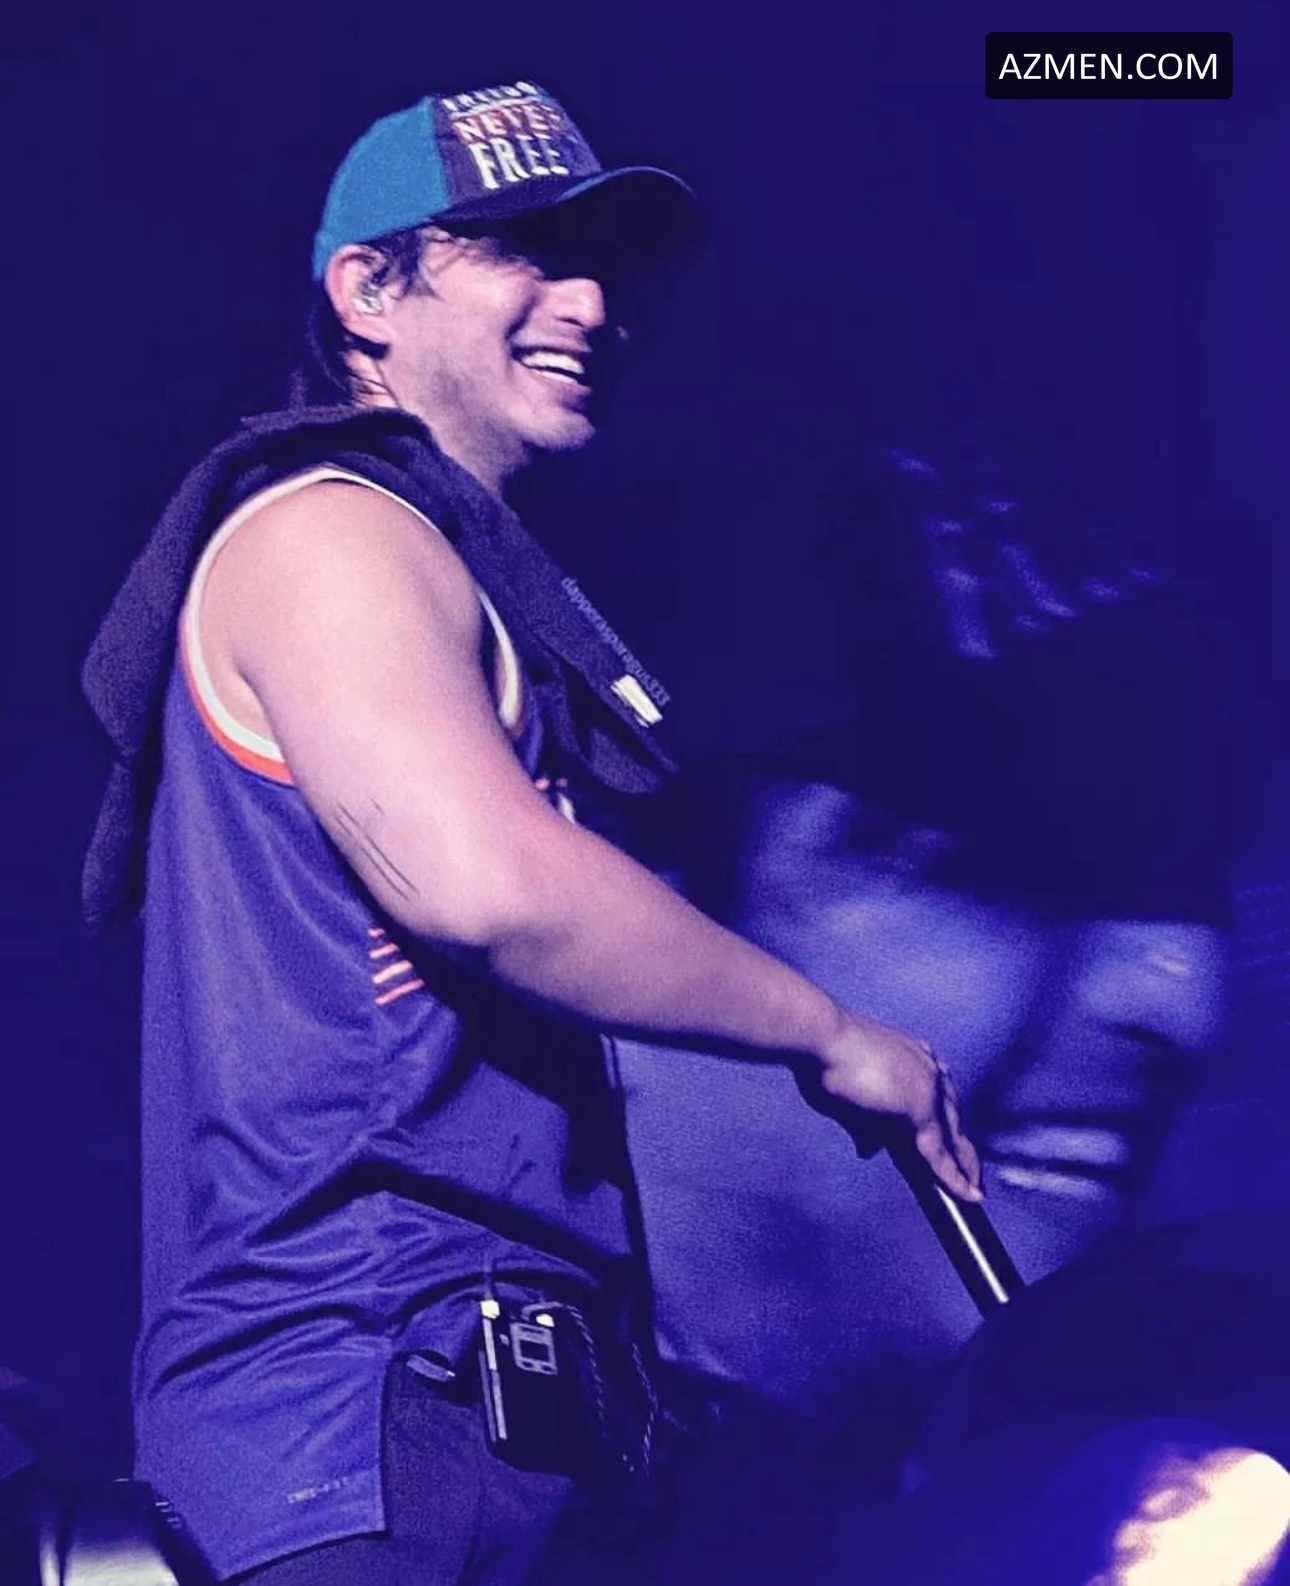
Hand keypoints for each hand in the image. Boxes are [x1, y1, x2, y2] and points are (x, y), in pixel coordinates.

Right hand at [807, 1008, 982, 1202]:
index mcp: (912, 1056)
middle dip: (960, 1145)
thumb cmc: (823, 1057)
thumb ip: (862, 1123)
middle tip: (969, 1173)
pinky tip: (965, 1195)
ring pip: (953, 1135)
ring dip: (964, 1166)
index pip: (937, 1096)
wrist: (821, 1040)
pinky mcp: (920, 1109)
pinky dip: (953, 1177)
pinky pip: (940, 1153)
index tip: (946, 1142)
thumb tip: (869, 1148)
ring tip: (972, 1191)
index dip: (943, 1121)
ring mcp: (927, 1087)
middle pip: (952, 1115)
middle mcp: (926, 1068)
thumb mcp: (845, 1095)